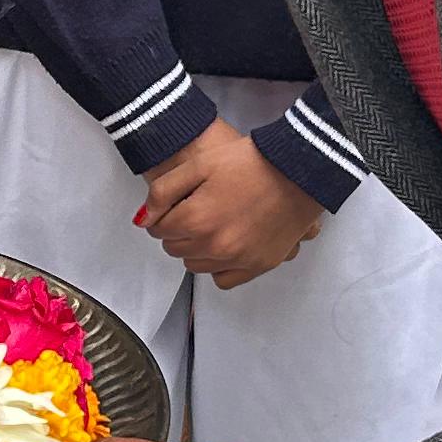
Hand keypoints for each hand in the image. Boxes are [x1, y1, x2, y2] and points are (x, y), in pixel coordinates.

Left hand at [136, 119, 323, 290]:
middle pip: (175, 249)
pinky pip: (223, 280)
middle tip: (194, 211)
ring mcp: (238, 259)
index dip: (164, 215)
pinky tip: (225, 245)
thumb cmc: (249, 162)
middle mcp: (214, 245)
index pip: (158, 230)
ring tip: (211, 225)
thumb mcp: (199, 164)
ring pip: (196, 265)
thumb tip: (144, 220)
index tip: (176, 205)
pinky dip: (218, 266)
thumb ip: (163, 192)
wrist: (297, 169)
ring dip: (196, 249)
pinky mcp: (259, 265)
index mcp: (196, 219)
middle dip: (178, 231)